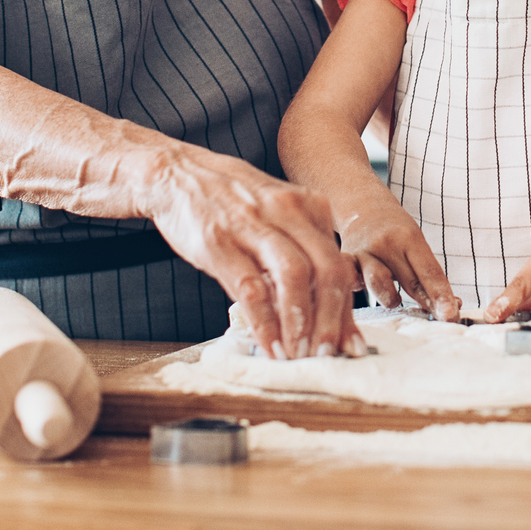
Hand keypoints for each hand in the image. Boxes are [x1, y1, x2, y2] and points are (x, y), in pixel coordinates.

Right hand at [140, 141, 362, 358]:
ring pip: (294, 277)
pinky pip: (251, 288)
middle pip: (327, 269)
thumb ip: (302, 251)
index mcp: (309, 206)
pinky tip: (269, 345)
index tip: (351, 343)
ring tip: (299, 355)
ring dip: (301, 324)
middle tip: (330, 354)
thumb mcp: (276, 215)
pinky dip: (264, 322)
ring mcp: (253, 225)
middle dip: (333, 320)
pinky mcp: (220, 242)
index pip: (340, 264)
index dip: (348, 310)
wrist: (178, 174)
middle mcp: (288, 212)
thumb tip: (325, 308)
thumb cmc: (232, 202)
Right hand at [339, 199, 460, 320]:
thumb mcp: (415, 242)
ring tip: (395, 301)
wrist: (362, 206)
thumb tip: (452, 307)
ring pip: (377, 283)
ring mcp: (363, 253)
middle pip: (410, 281)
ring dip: (389, 298)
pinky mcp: (344, 260)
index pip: (429, 272)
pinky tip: (358, 288)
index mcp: (408, 237)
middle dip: (427, 304)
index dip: (441, 295)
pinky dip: (355, 287)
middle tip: (443, 320)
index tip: (451, 316)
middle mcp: (386, 244)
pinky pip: (350, 280)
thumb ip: (427, 274)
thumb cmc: (395, 231)